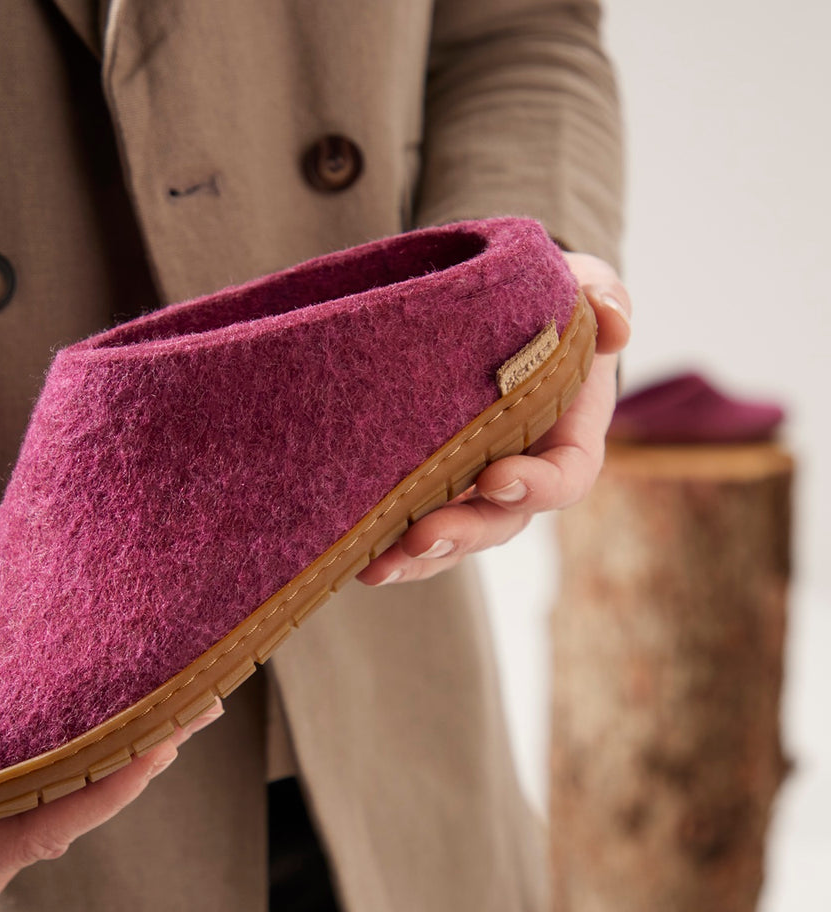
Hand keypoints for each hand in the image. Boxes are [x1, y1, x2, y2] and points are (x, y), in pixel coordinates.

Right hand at [0, 655, 220, 908]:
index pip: (35, 833)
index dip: (99, 793)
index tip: (150, 751)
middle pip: (72, 817)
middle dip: (135, 768)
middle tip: (192, 712)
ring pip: (77, 800)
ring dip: (133, 756)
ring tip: (188, 705)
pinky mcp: (2, 803)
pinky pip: (64, 780)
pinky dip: (107, 749)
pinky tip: (149, 716)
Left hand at [356, 252, 630, 585]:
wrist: (500, 320)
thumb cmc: (548, 307)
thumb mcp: (582, 289)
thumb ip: (602, 298)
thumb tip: (611, 321)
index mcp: (568, 437)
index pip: (566, 477)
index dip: (537, 486)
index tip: (498, 477)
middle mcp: (524, 477)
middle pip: (501, 521)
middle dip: (463, 532)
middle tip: (422, 534)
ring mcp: (476, 492)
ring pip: (455, 538)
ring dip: (418, 556)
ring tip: (376, 565)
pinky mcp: (435, 492)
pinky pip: (417, 532)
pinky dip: (391, 549)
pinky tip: (358, 561)